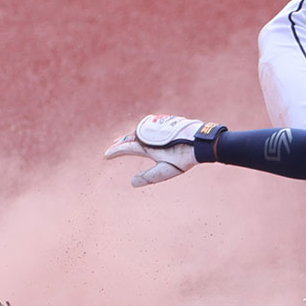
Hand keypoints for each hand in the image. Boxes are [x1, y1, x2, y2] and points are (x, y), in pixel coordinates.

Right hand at [103, 114, 220, 187]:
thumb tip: (132, 183)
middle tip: (113, 145)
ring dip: (131, 135)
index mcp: (146, 146)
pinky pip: (148, 127)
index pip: (126, 149)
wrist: (200, 141)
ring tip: (127, 139)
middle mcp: (149, 134)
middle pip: (130, 137)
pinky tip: (146, 133)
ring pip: (139, 131)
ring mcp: (157, 127)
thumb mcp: (165, 171)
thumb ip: (148, 177)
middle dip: (121, 142)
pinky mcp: (165, 123)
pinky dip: (142, 131)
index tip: (106, 156)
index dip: (114, 152)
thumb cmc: (183, 157)